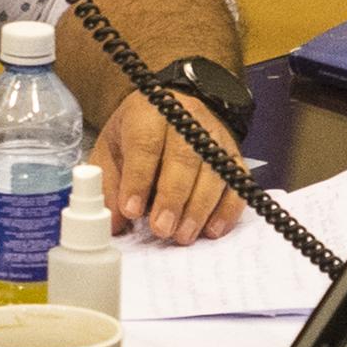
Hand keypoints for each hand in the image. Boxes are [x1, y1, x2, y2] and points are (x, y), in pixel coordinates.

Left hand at [89, 90, 246, 243]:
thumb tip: (115, 222)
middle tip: (162, 229)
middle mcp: (186, 120)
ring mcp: (214, 136)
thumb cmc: (137, 133)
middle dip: (173, 198)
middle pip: (184, 158)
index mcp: (149, 113)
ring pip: (214, 172)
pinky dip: (227, 209)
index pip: (146, 145)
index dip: (139, 180)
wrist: (167, 111)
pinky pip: (237, 182)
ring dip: (199, 208)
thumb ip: (110, 185)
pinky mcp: (233, 155)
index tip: (132, 210)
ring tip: (183, 235)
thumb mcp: (111, 150)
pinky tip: (212, 229)